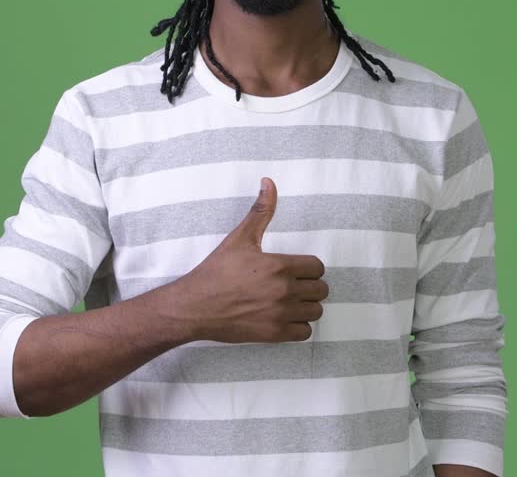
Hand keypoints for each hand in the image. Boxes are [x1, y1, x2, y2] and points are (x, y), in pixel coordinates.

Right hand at [171, 178, 327, 342]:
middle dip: (310, 287)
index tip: (296, 270)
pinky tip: (285, 318)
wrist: (195, 306)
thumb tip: (268, 182)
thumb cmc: (216, 271)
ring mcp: (280, 314)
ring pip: (316, 311)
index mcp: (280, 266)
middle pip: (321, 290)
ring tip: (291, 303)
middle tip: (294, 286)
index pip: (317, 267)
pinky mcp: (274, 334)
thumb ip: (260, 211)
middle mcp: (284, 291)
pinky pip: (305, 333)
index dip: (309, 268)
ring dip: (306, 307)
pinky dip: (299, 327)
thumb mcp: (240, 238)